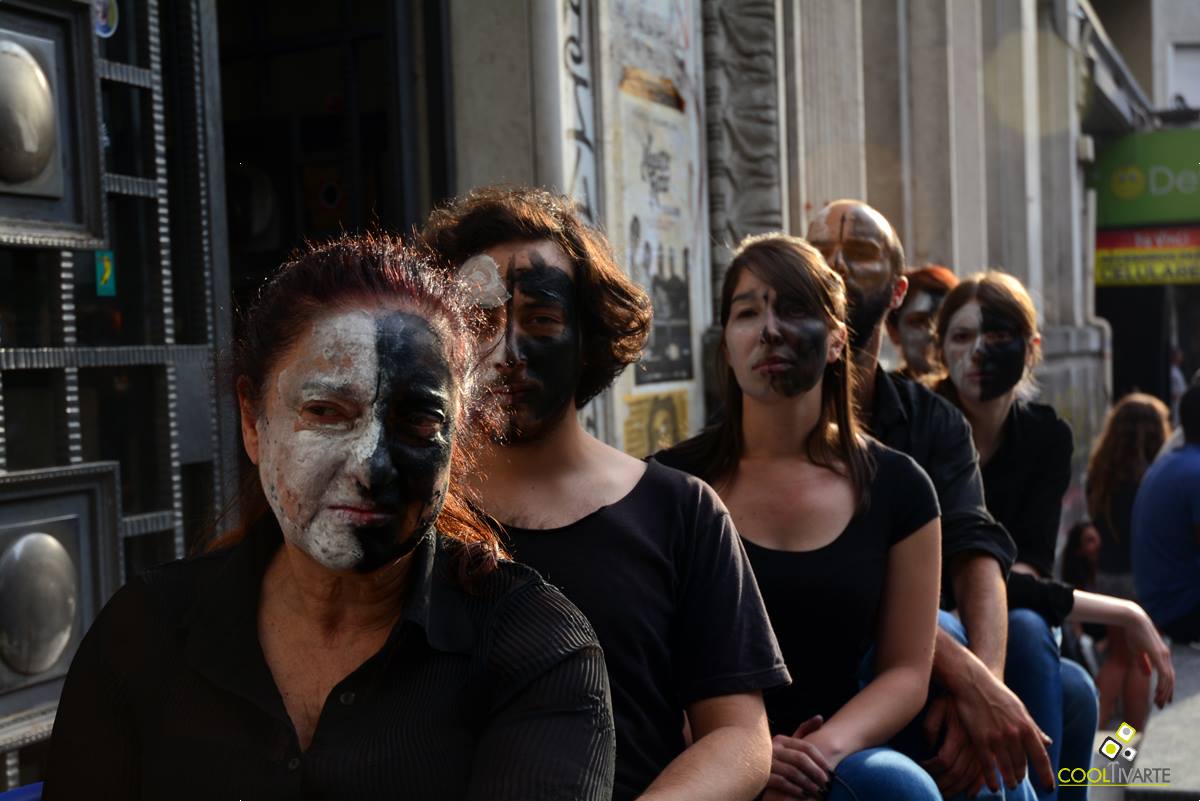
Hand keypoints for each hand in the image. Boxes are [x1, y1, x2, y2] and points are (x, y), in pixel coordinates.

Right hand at [766, 715, 832, 799]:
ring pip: (792, 771)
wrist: (750, 775)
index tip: (832, 773)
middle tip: (827, 785)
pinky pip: (781, 782)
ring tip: (819, 793)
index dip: (821, 760)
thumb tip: (820, 717)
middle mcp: (772, 748)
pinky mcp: (760, 776)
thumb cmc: (775, 761)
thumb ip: (803, 731)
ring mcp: (765, 762)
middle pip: (801, 759)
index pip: (806, 747)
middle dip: (817, 772)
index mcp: (781, 740)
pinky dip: (795, 789)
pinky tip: (804, 796)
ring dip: (809, 784)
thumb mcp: (787, 745)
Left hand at [921, 696, 986, 797]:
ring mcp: (984, 748)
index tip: (921, 768)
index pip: (943, 761)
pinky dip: (976, 785)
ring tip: (945, 794)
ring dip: (957, 788)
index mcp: (960, 734)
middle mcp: (974, 744)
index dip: (930, 768)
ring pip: (971, 776)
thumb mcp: (936, 707)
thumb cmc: (950, 697)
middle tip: (932, 790)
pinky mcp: (990, 750)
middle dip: (943, 784)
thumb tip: (929, 749)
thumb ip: (930, 728)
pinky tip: (969, 793)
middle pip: (957, 774)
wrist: (974, 685)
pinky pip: (985, 772)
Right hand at [938, 669, 1053, 792]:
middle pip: (1022, 765)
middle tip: (1019, 781)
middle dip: (1021, 776)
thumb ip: (1033, 728)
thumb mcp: (1020, 709)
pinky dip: (992, 778)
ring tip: (1010, 785)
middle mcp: (1014, 734)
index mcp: (1026, 726)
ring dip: (1010, 779)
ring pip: (1007, 767)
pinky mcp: (980, 739)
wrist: (973, 681)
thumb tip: (1048, 743)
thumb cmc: (997, 694)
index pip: (1041, 757)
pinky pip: (988, 765)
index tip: (1050, 788)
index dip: (1046, 775)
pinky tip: (994, 785)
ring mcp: (997, 737)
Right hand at [1123, 603, 1174, 707]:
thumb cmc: (1132, 633)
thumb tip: (1148, 674)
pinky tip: (1158, 694)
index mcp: (1161, 654)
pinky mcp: (1159, 656)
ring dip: (1164, 693)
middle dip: (1167, 694)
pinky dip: (1162, 686)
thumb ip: (1143, 662)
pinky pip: (1164, 675)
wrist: (1132, 620)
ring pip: (1168, 680)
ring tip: (1158, 702)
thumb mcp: (1137, 650)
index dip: (1166, 687)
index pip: (1168, 674)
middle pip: (1170, 679)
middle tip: (1162, 705)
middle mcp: (1166, 656)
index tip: (1162, 698)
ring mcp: (1163, 656)